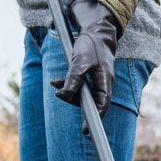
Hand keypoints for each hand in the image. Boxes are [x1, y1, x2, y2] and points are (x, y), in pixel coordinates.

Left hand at [51, 0, 120, 114]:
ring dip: (67, 90)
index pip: (102, 105)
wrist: (95, 29)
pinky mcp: (90, 74)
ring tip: (55, 83)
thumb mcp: (79, 61)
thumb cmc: (90, 44)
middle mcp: (103, 82)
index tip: (85, 131)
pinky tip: (55, 81)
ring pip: (82, 93)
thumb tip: (64, 95)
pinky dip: (67, 84)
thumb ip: (72, 79)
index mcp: (105, 81)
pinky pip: (79, 85)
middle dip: (73, 100)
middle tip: (59, 93)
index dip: (94, 118)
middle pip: (89, 101)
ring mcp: (97, 79)